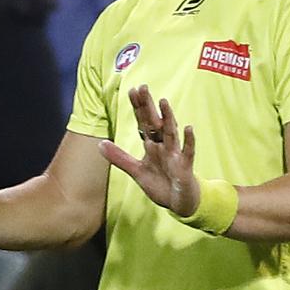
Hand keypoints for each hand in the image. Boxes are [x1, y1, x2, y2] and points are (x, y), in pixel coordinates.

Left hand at [99, 84, 199, 216]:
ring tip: (163, 101)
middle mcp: (163, 146)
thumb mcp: (136, 171)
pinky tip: (188, 128)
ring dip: (168, 117)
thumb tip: (100, 144)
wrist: (179, 203)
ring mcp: (174, 154)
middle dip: (148, 106)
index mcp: (151, 145)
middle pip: (154, 122)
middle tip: (143, 87)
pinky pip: (188, 151)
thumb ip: (119, 158)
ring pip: (171, 132)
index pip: (143, 122)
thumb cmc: (160, 184)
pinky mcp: (185, 166)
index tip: (132, 90)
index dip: (137, 107)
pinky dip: (189, 140)